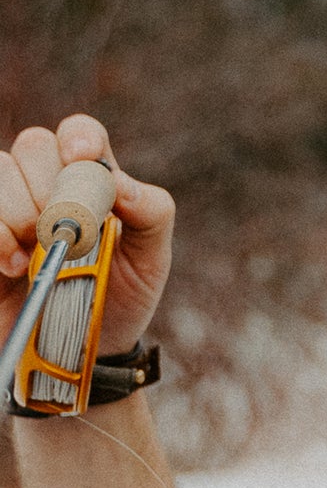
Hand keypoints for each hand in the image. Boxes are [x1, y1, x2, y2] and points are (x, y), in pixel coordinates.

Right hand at [0, 114, 174, 355]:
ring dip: (14, 211)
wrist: (85, 351)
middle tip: (61, 231)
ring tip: (30, 257)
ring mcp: (12, 208)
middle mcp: (47, 185)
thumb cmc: (119, 299)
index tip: (81, 159)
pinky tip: (11, 265)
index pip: (80, 135)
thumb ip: (151, 215)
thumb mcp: (150, 262)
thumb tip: (122, 183)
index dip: (79, 138)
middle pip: (33, 145)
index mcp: (92, 182)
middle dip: (48, 185)